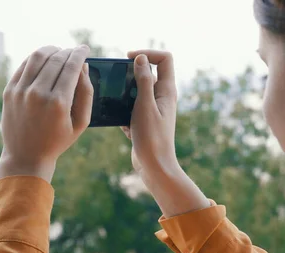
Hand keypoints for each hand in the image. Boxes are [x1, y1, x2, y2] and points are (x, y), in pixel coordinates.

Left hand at [0, 45, 92, 181]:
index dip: (79, 53)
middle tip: (74, 51)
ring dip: (51, 50)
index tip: (85, 48)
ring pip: (38, 57)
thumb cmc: (58, 141)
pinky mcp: (9, 91)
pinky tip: (44, 60)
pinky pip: (24, 66)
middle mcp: (38, 94)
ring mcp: (20, 91)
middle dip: (68, 51)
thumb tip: (83, 67)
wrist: (26, 156)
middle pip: (56, 59)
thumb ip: (86, 93)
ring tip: (59, 51)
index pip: (71, 66)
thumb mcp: (81, 123)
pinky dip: (36, 58)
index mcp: (59, 103)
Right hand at [122, 50, 208, 216]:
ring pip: (137, 92)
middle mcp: (163, 97)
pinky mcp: (146, 121)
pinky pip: (132, 108)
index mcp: (167, 91)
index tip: (129, 58)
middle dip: (131, 74)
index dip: (148, 53)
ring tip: (118, 105)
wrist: (154, 168)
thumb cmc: (152, 138)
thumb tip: (141, 58)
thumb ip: (143, 81)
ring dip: (125, 95)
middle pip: (149, 73)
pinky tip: (123, 125)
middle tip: (117, 80)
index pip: (164, 58)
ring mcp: (154, 109)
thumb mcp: (144, 106)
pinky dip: (124, 112)